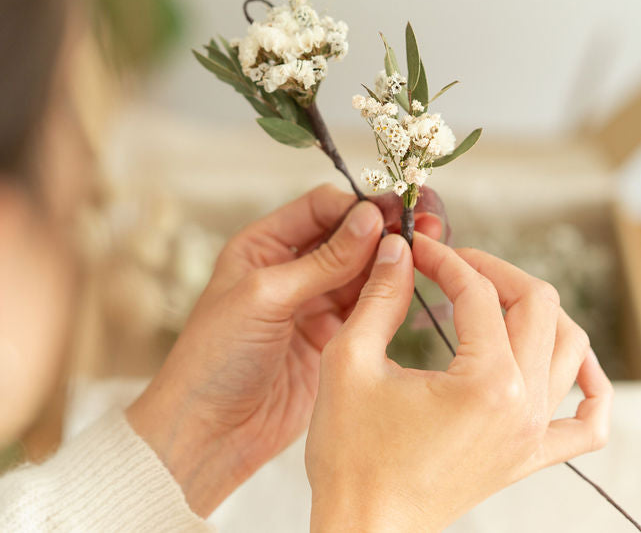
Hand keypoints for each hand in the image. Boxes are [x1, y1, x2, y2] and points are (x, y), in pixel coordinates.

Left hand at [126, 184, 440, 515]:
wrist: (209, 432)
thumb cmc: (214, 359)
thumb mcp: (264, 297)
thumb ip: (322, 260)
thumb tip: (369, 218)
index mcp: (262, 247)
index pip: (321, 209)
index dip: (358, 207)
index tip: (394, 211)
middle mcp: (290, 271)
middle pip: (348, 237)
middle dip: (386, 229)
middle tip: (428, 221)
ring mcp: (312, 306)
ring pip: (363, 272)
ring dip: (394, 261)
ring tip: (431, 247)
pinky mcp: (332, 340)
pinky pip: (368, 309)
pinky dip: (391, 297)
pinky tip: (414, 285)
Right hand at [306, 233, 612, 531]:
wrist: (364, 528)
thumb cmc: (351, 457)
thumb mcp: (350, 362)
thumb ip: (379, 297)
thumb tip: (398, 250)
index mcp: (486, 382)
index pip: (477, 293)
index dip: (445, 259)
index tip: (417, 248)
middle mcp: (524, 407)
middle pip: (538, 305)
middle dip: (493, 271)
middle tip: (452, 264)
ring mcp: (534, 435)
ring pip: (571, 346)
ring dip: (537, 310)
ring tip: (493, 298)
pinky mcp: (530, 458)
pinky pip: (589, 421)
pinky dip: (591, 384)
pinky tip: (572, 362)